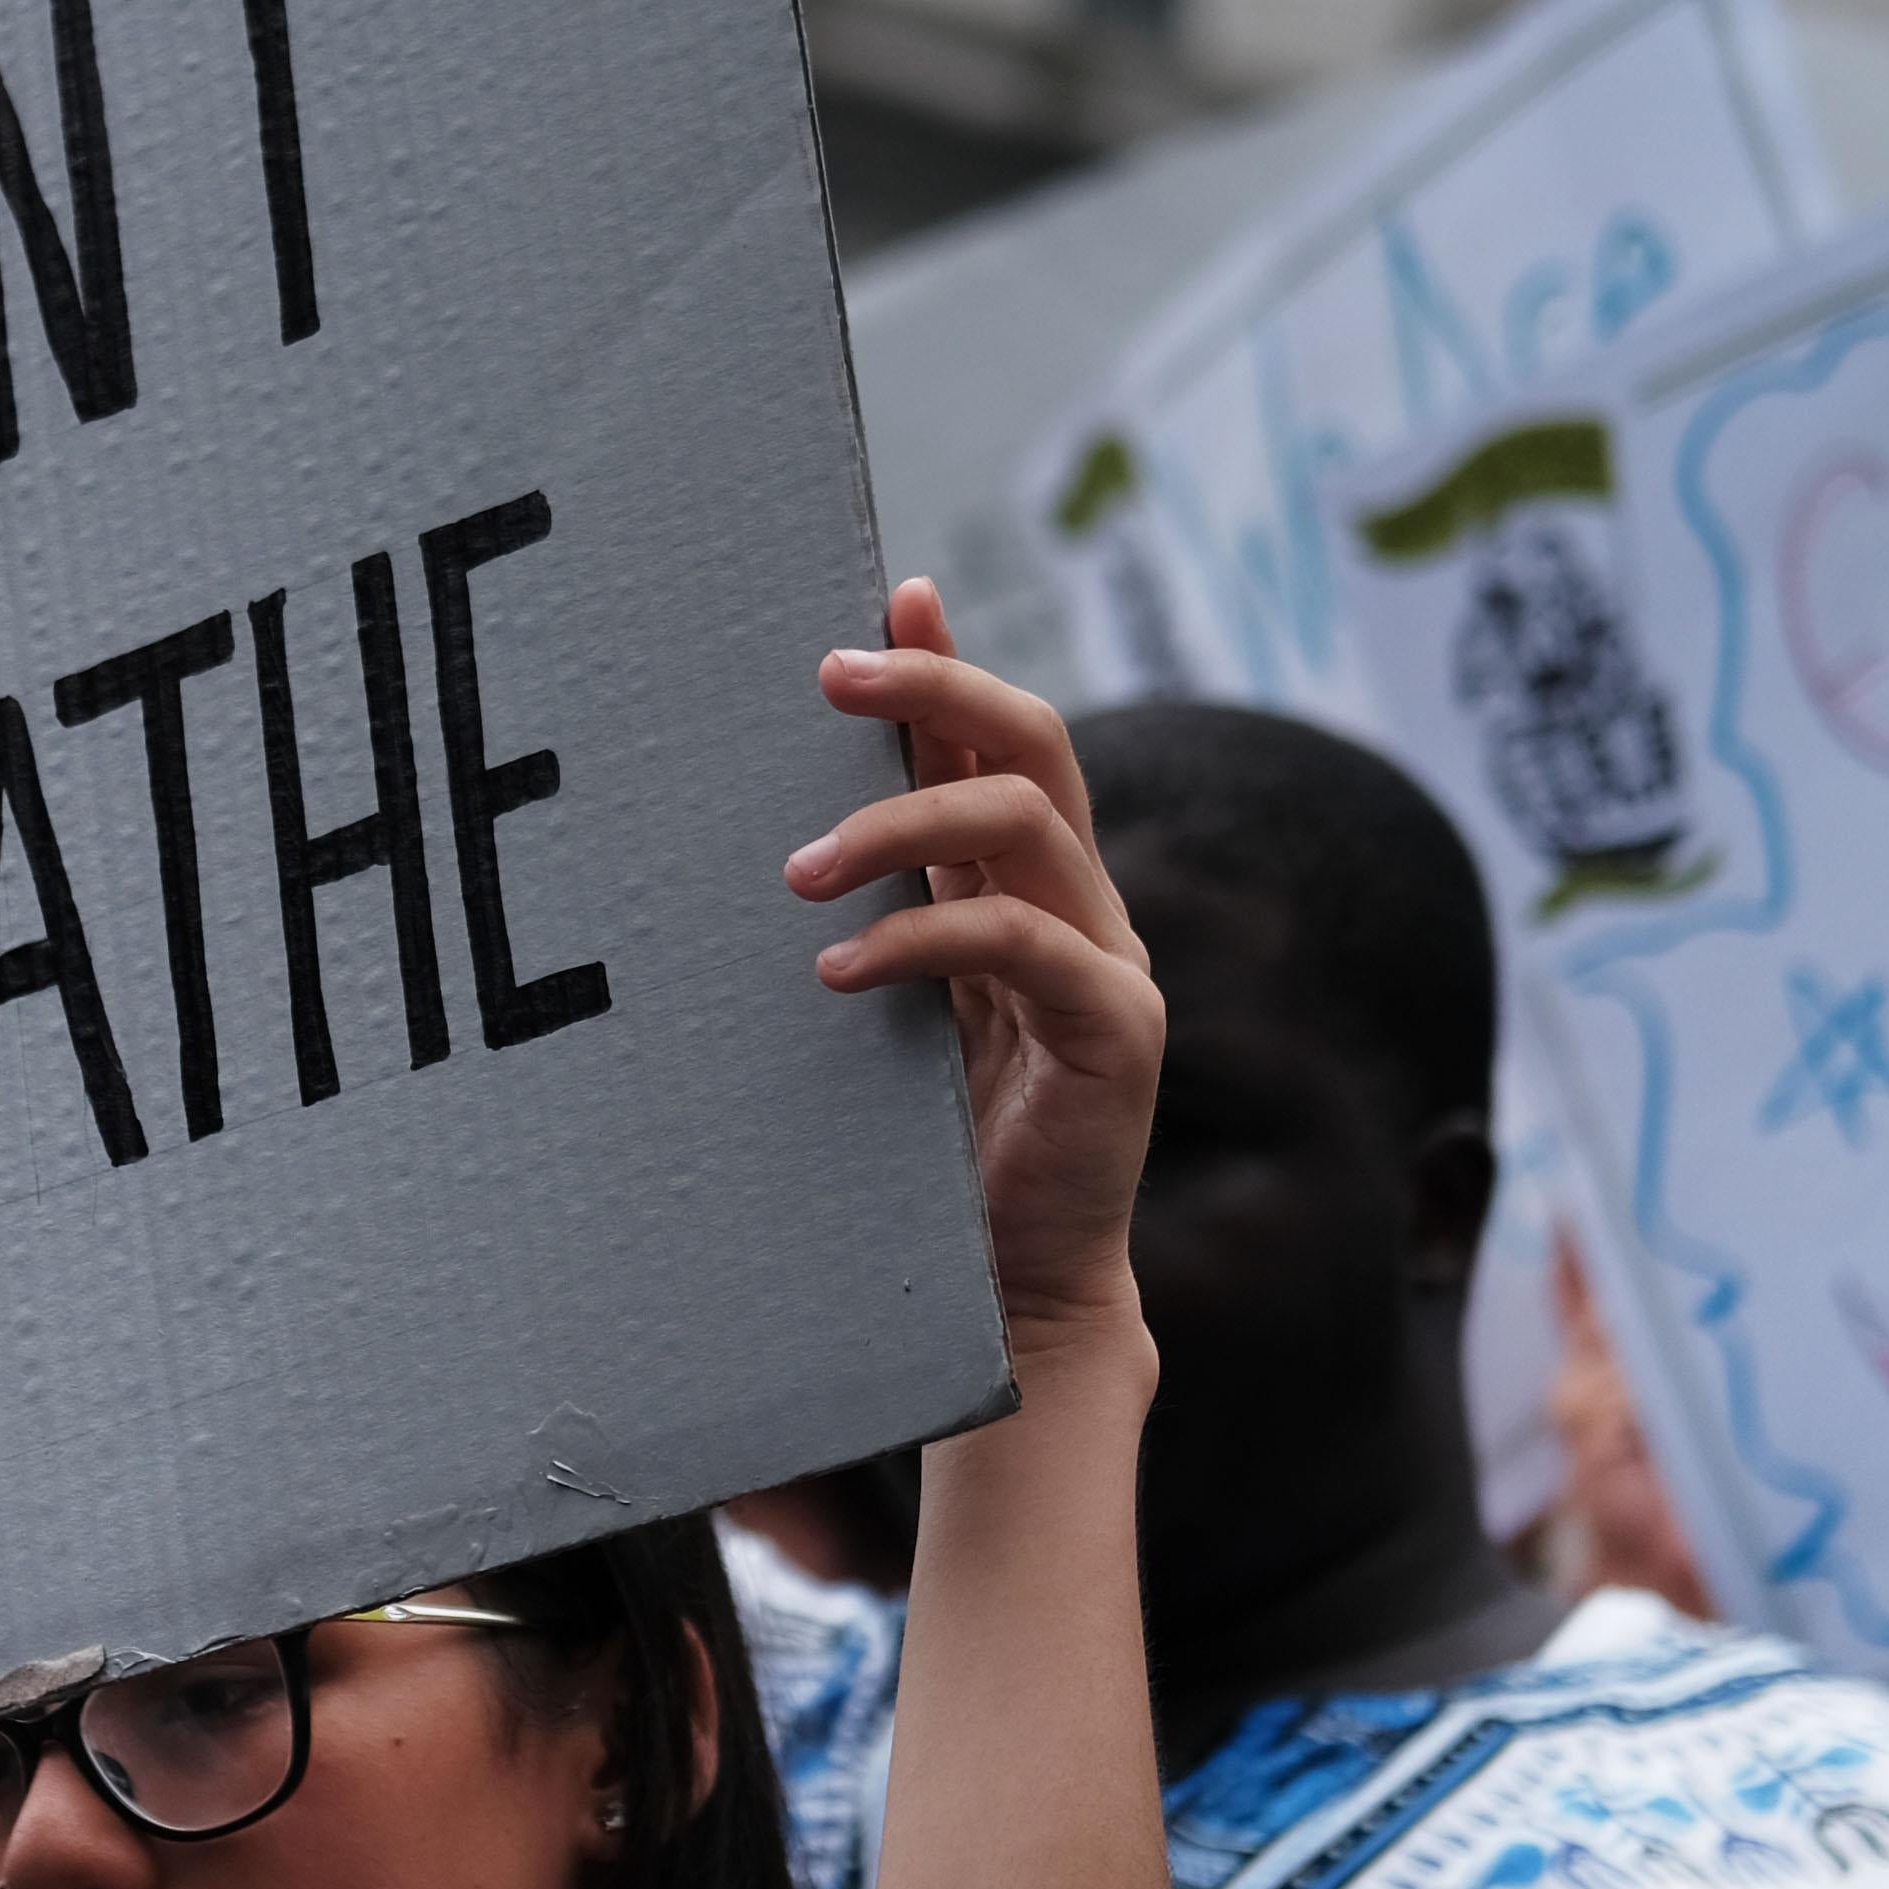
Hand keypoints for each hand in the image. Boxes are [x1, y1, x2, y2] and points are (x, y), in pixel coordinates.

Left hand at [798, 583, 1163, 1370]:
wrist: (1009, 1289)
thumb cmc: (928, 1149)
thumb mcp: (884, 1003)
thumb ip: (866, 912)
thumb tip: (772, 824)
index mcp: (1025, 885)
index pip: (998, 738)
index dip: (948, 663)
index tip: (885, 598)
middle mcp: (1079, 904)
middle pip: (1032, 744)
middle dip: (933, 693)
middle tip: (826, 681)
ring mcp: (1108, 962)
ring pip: (1026, 824)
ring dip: (901, 826)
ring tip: (797, 873)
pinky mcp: (1116, 1033)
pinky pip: (1023, 945)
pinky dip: (922, 940)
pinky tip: (838, 972)